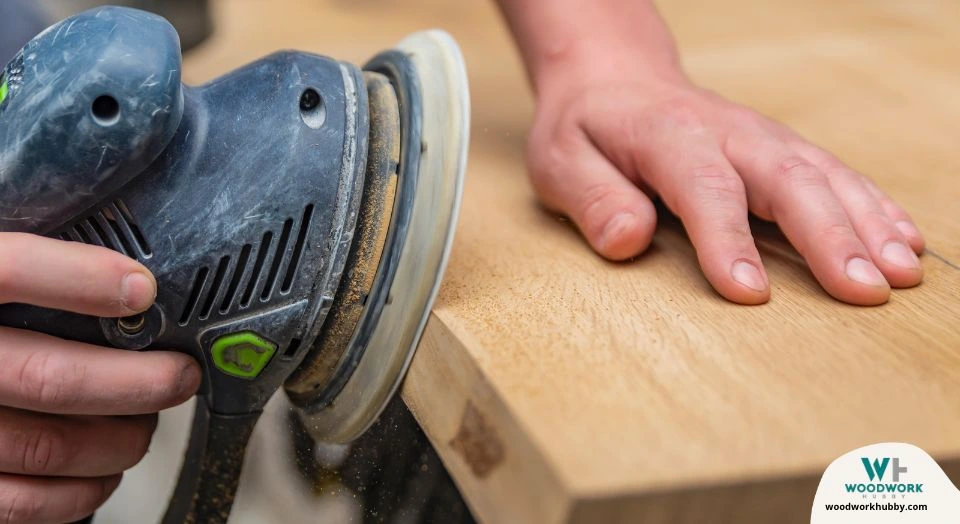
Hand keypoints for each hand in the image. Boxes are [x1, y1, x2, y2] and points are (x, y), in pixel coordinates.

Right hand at [0, 234, 199, 522]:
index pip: (8, 272)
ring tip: (147, 420)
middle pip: (49, 377)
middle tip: (179, 374)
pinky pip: (24, 501)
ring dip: (121, 439)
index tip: (142, 288)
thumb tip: (122, 273)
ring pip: (49, 446)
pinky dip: (81, 491)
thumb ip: (30, 268)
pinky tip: (104, 471)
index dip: (80, 280)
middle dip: (139, 381)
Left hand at [526, 75, 924, 304]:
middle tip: (863, 289)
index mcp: (665, 135)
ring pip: (822, 174)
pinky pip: (834, 171)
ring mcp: (759, 137)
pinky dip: (872, 204)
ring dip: (866, 223)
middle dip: (828, 235)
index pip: (703, 187)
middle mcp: (725, 132)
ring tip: (900, 273)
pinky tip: (903, 239)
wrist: (615, 78)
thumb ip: (592, 199)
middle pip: (785, 179)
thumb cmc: (586, 128)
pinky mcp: (779, 147)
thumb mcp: (561, 161)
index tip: (751, 292)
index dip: (727, 239)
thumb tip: (627, 240)